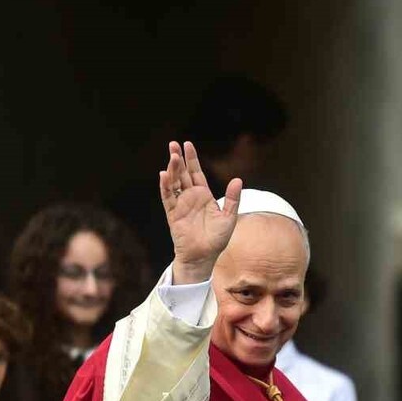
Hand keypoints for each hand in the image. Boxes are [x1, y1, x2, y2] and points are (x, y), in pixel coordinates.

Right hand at [160, 141, 241, 283]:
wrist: (204, 257)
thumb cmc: (216, 239)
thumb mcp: (229, 217)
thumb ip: (232, 199)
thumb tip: (238, 179)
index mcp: (203, 195)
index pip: (196, 173)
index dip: (192, 159)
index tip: (187, 145)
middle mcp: (190, 197)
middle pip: (182, 174)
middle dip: (178, 159)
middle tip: (173, 144)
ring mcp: (181, 205)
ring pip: (174, 183)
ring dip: (172, 170)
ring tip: (172, 155)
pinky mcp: (173, 214)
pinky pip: (168, 198)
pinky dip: (166, 187)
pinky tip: (164, 175)